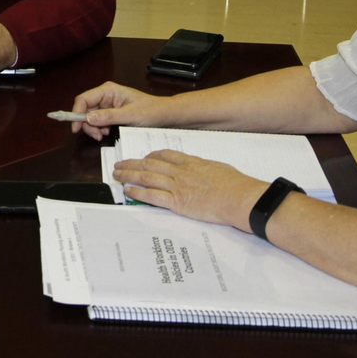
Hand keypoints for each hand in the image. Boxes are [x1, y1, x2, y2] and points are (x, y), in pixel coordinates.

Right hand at [70, 81, 170, 139]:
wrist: (164, 115)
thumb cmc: (151, 111)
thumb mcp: (130, 116)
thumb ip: (109, 116)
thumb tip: (88, 118)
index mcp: (108, 90)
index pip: (84, 99)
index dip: (77, 113)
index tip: (76, 128)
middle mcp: (105, 96)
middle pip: (85, 109)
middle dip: (87, 123)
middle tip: (97, 136)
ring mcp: (107, 104)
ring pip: (90, 117)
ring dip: (94, 128)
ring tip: (104, 135)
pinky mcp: (111, 112)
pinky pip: (98, 121)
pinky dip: (100, 128)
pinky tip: (108, 132)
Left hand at [111, 150, 265, 231]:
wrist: (239, 197)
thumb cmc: (235, 184)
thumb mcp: (218, 168)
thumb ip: (205, 167)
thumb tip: (203, 169)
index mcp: (191, 163)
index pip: (165, 155)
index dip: (150, 155)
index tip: (143, 157)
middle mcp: (181, 172)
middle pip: (150, 164)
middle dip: (132, 163)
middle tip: (119, 163)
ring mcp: (178, 186)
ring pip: (147, 177)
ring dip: (129, 174)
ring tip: (117, 174)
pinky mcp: (177, 202)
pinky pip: (152, 196)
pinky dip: (138, 192)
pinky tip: (128, 190)